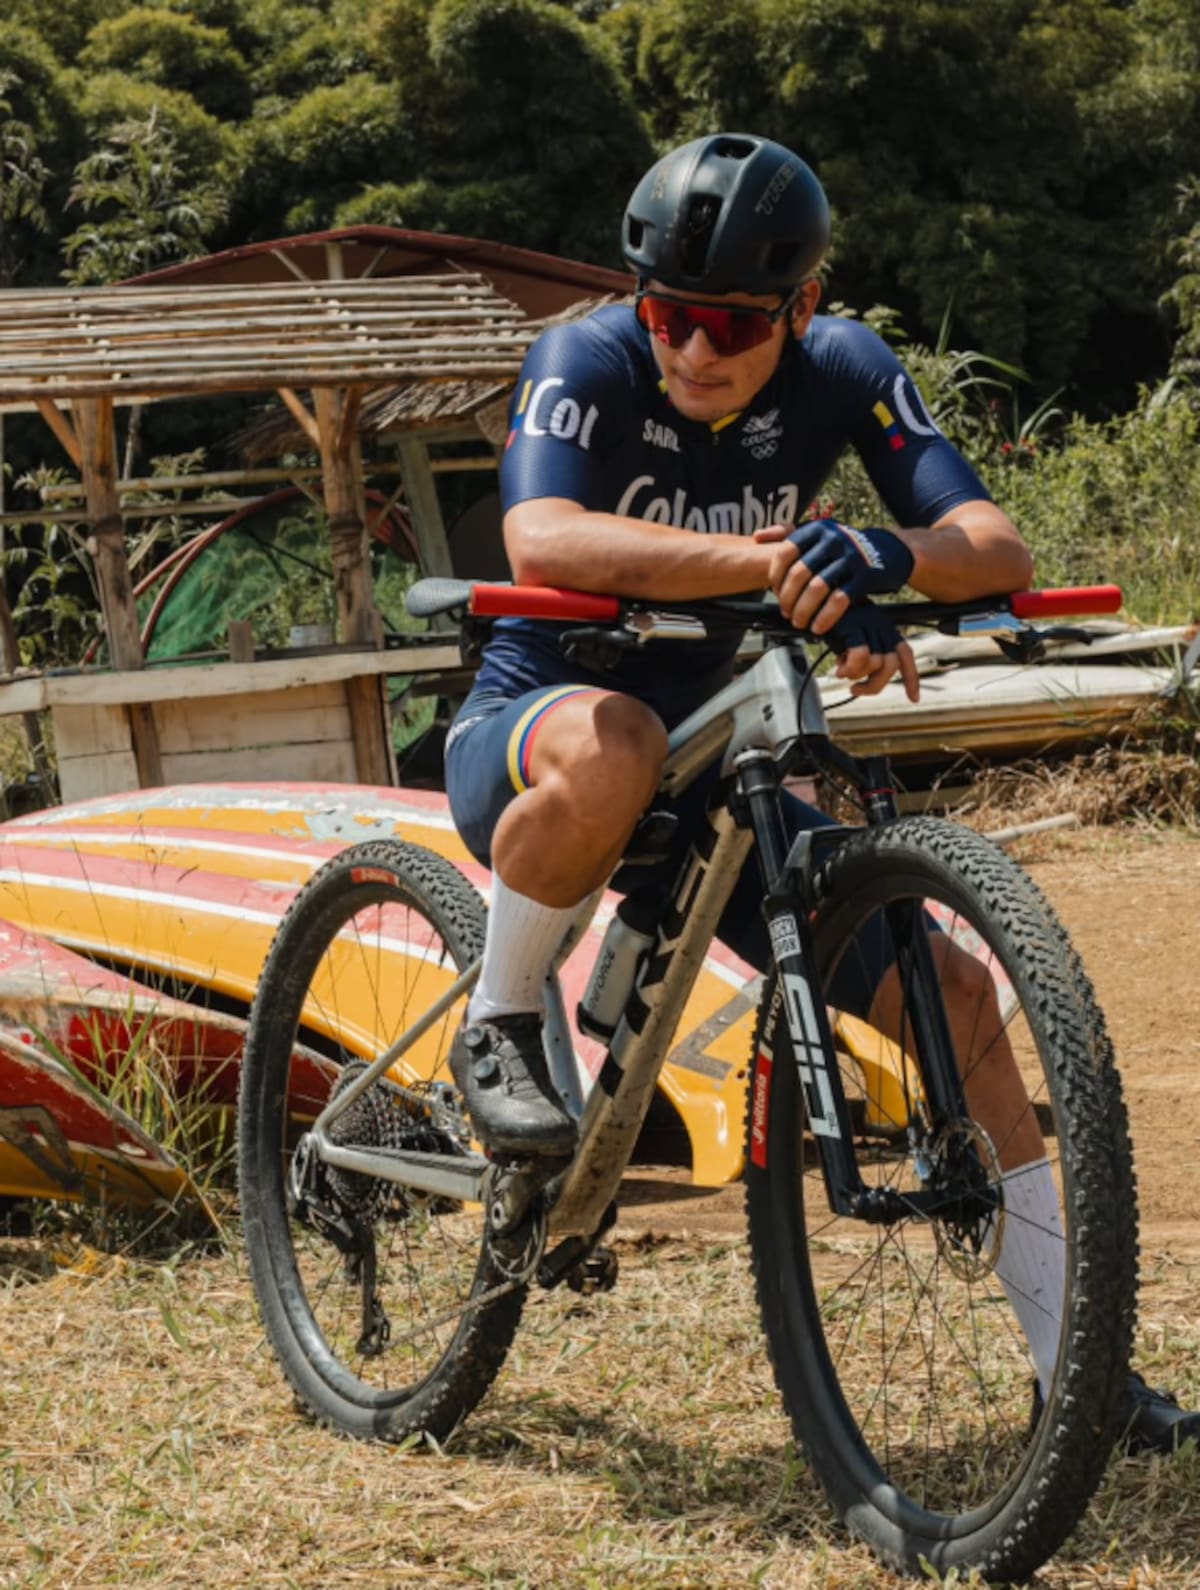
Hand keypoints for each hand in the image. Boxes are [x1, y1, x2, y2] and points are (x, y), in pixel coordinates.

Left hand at [755, 518, 914, 635]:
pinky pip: (839, 600)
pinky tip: (818, 627)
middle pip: (799, 573)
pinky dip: (825, 617)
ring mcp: (850, 557)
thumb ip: (788, 534)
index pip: (786, 552)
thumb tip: (758, 536)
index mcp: (817, 529)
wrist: (888, 552)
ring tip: (799, 622)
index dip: (776, 576)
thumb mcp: (819, 534)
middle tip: (785, 612)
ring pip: (817, 588)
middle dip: (788, 598)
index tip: (775, 591)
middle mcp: (833, 539)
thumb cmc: (844, 548)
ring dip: (803, 610)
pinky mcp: (865, 576)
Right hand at [826, 604, 919, 701]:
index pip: (905, 654)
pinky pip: (860, 656)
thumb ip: (860, 654)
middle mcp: (880, 624)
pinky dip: (850, 669)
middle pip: (892, 664)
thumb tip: (856, 675)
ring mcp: (867, 624)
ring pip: (877, 663)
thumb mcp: (849, 637)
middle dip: (874, 685)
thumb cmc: (827, 619)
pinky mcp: (853, 625)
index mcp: (883, 627)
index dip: (911, 679)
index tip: (914, 698)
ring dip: (857, 676)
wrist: (812, 598)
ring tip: (842, 672)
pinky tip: (839, 669)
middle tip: (856, 689)